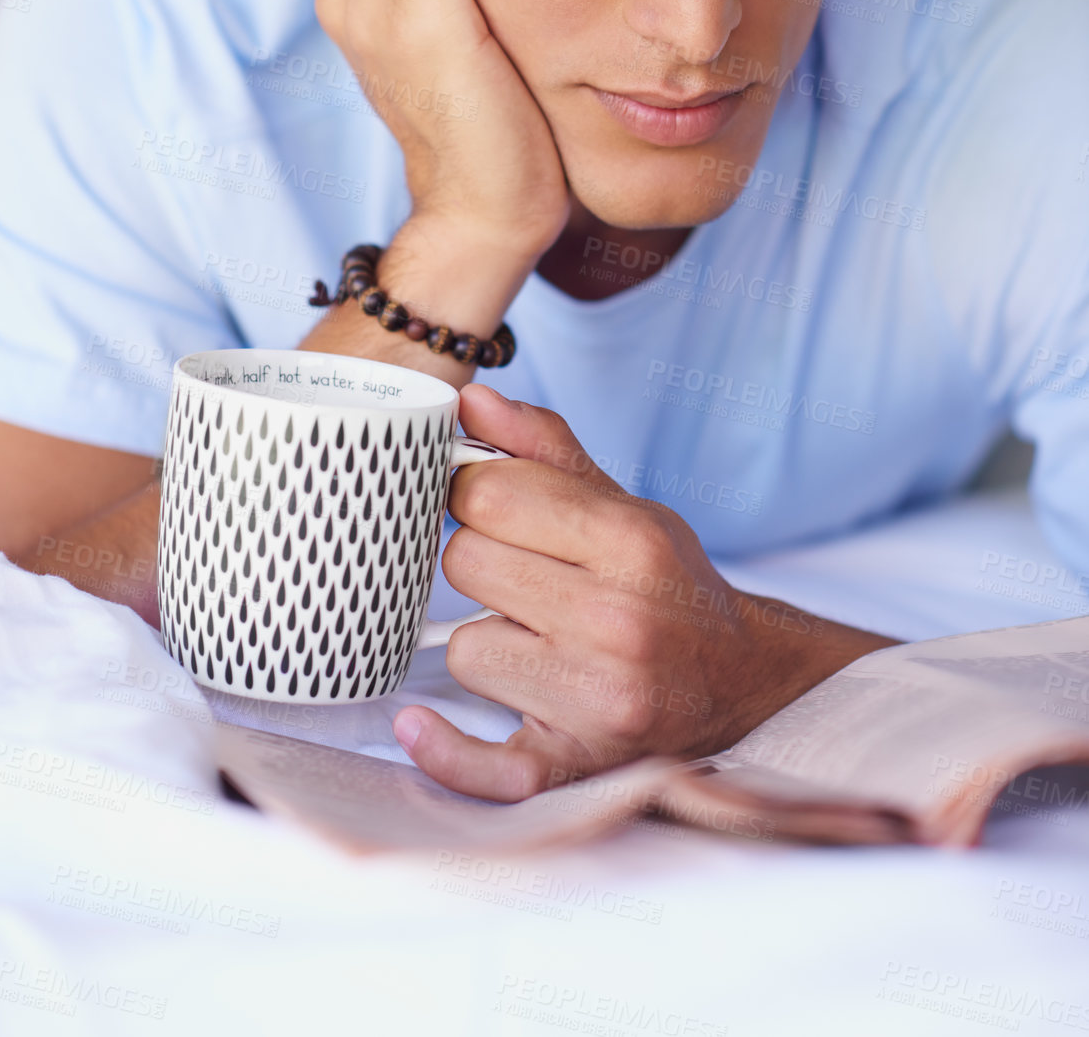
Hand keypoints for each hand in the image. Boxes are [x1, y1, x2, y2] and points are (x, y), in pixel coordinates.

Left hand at [393, 386, 893, 798]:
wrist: (744, 688)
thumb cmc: (671, 591)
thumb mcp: (626, 508)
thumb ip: (545, 451)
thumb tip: (471, 399)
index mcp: (631, 543)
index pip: (491, 492)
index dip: (477, 492)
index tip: (492, 506)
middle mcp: (617, 620)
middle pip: (465, 562)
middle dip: (483, 564)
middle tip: (521, 578)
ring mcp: (597, 700)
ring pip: (464, 649)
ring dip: (488, 645)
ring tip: (539, 645)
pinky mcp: (576, 767)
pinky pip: (480, 764)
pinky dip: (445, 749)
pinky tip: (421, 726)